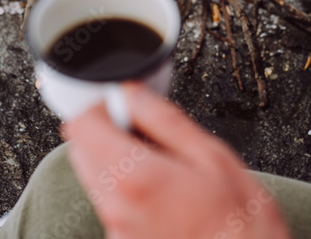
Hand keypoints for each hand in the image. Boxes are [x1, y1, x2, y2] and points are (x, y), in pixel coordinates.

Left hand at [65, 84, 290, 238]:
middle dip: (105, 130)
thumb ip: (162, 119)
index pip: (82, 127)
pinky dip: (123, 183)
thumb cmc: (237, 220)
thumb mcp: (208, 155)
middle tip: (143, 128)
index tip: (119, 102)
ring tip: (158, 159)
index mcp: (134, 178)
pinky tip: (159, 187)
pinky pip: (109, 199)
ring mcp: (117, 229)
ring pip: (94, 174)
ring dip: (114, 156)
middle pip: (82, 150)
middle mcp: (116, 207)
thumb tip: (131, 94)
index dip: (98, 106)